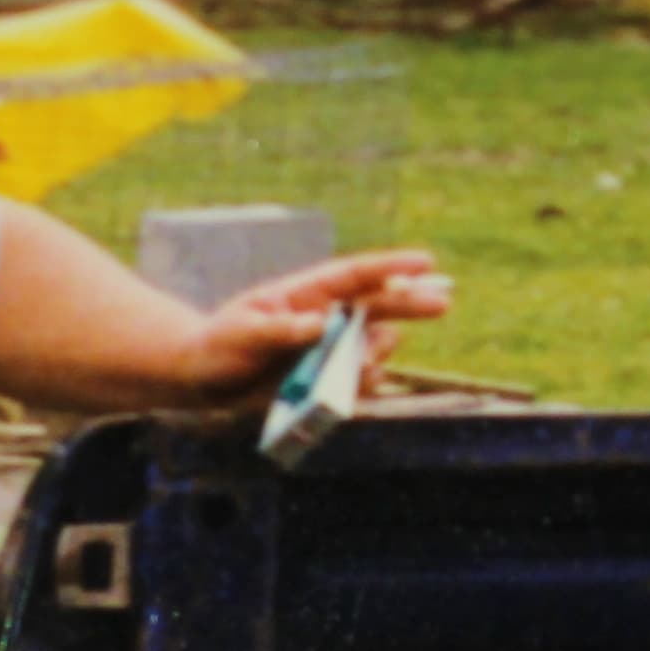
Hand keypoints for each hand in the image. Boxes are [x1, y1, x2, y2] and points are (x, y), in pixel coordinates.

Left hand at [178, 248, 450, 407]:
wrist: (205, 380)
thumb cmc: (220, 344)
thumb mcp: (243, 333)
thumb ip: (282, 329)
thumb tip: (321, 323)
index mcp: (306, 292)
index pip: (355, 274)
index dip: (391, 267)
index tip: (426, 262)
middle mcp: (325, 316)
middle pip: (378, 305)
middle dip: (411, 304)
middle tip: (444, 302)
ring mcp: (328, 347)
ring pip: (372, 346)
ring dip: (376, 354)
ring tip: (362, 363)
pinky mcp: (326, 377)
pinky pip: (358, 380)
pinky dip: (360, 385)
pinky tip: (348, 389)